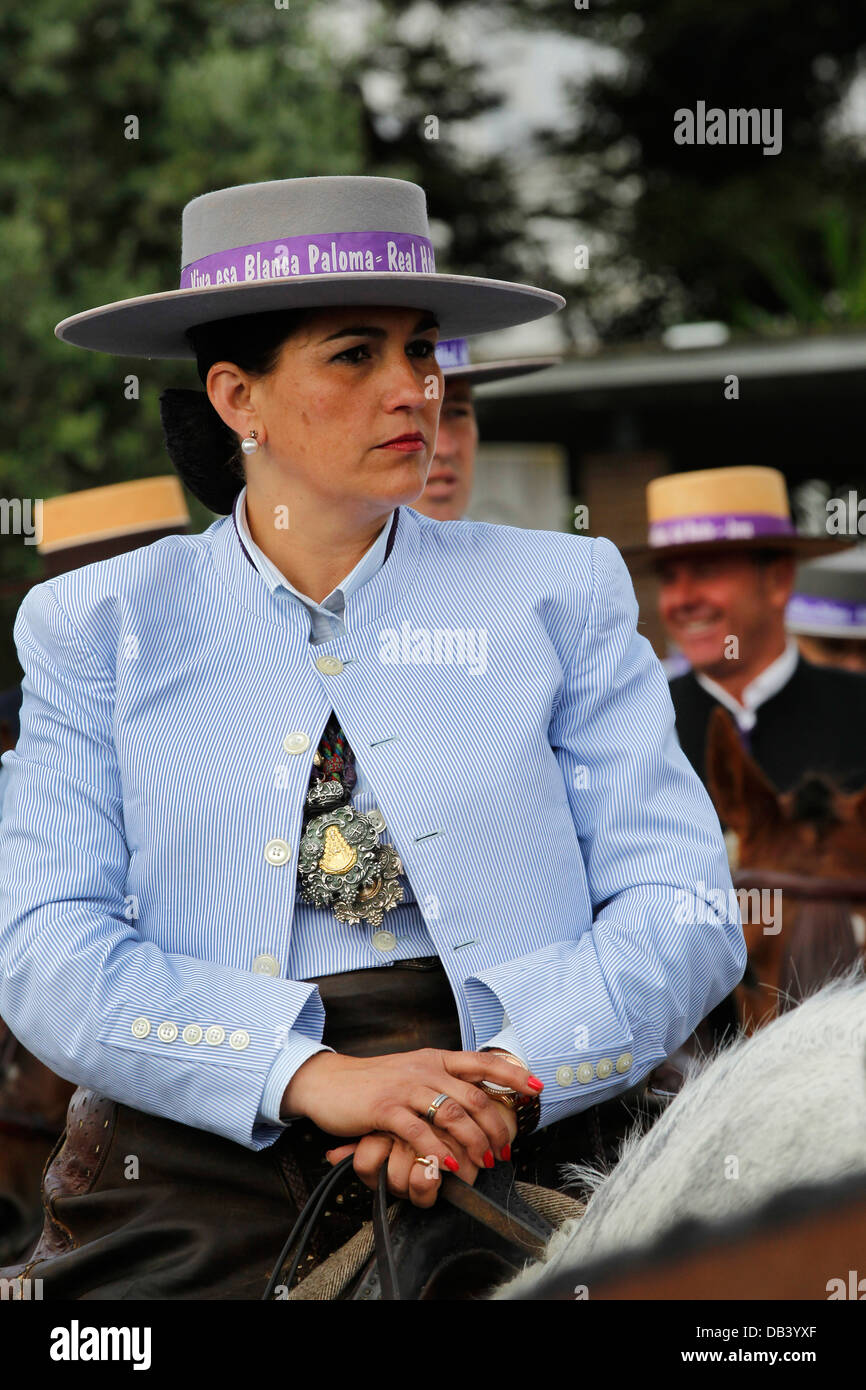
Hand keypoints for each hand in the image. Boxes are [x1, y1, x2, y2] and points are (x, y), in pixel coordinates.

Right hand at [282, 1047, 539, 1177]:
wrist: (328, 1082)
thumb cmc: (374, 1083)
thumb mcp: (413, 1072)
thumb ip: (441, 1081)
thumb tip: (477, 1098)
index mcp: (436, 1058)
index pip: (483, 1061)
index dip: (512, 1074)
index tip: (536, 1088)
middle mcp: (425, 1068)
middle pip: (476, 1096)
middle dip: (497, 1128)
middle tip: (504, 1151)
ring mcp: (405, 1087)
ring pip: (454, 1115)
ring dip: (474, 1143)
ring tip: (482, 1164)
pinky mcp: (384, 1109)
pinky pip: (420, 1132)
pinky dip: (438, 1151)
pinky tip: (448, 1167)